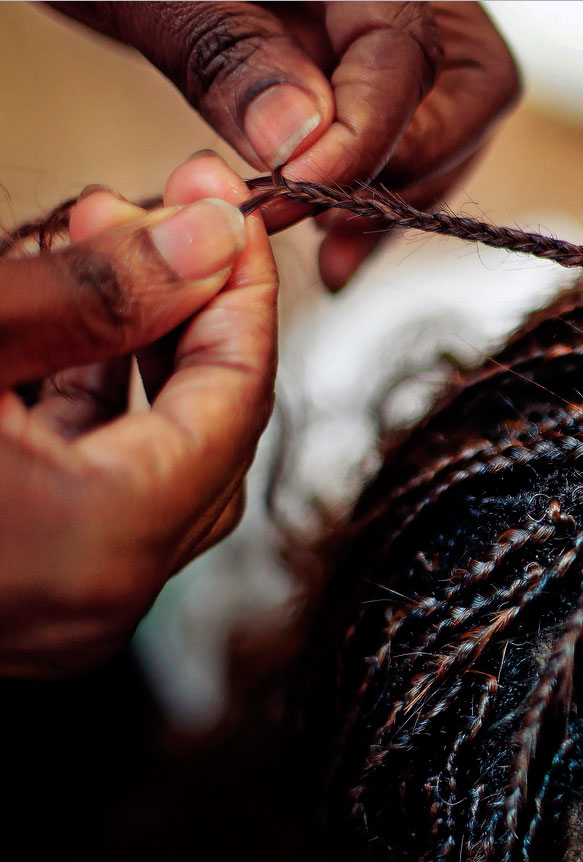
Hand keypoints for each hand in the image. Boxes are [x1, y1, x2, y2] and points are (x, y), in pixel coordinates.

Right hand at [0, 154, 276, 676]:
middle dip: (193, 317)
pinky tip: (67, 327)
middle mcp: (95, 601)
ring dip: (139, 353)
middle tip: (174, 218)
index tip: (234, 214)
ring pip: (150, 461)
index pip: (236, 403)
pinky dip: (93, 407)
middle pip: (207, 435)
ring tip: (108, 244)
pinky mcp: (16, 595)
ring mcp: (54, 611)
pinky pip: (90, 490)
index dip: (244, 296)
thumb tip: (211, 237)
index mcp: (101, 547)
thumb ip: (95, 293)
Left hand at [50, 1, 520, 289]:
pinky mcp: (361, 69)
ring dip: (394, 195)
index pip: (407, 51)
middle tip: (319, 214)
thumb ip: (227, 55)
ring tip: (321, 241)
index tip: (298, 183)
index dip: (366, 132)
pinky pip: (414, 138)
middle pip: (467, 90)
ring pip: (450, 123)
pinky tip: (334, 249)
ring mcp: (384, 30)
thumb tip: (302, 140)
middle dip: (404, 168)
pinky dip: (378, 198)